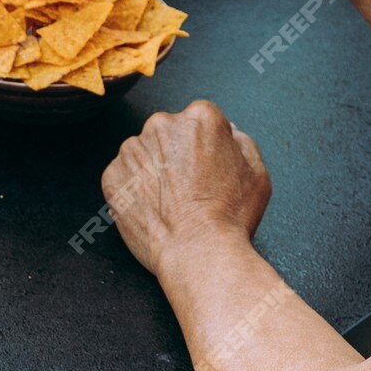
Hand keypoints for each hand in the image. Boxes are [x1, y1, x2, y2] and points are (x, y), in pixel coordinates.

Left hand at [103, 100, 270, 284]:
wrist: (198, 253)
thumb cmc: (230, 217)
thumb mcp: (257, 172)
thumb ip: (242, 141)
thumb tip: (229, 133)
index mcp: (200, 118)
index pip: (201, 121)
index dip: (208, 147)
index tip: (208, 169)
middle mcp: (162, 125)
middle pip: (170, 133)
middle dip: (178, 154)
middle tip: (191, 187)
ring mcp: (133, 149)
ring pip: (145, 153)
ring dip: (155, 170)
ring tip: (172, 203)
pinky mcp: (113, 175)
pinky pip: (125, 177)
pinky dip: (135, 191)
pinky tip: (154, 210)